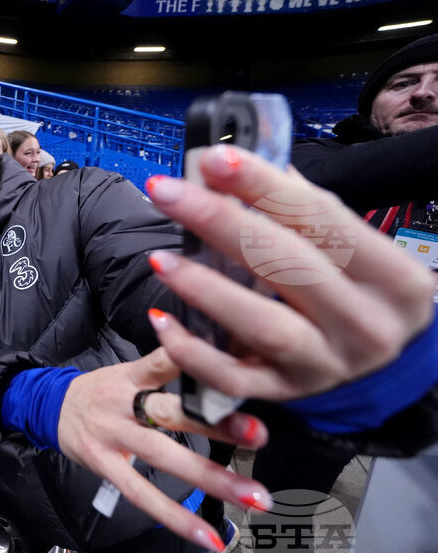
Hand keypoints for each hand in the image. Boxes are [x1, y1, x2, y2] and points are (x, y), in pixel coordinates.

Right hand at [57, 347, 270, 552]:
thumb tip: (215, 366)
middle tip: (257, 434)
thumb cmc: (101, 390)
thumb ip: (166, 370)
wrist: (50, 407)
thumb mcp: (128, 371)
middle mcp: (123, 403)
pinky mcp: (105, 465)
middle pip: (171, 412)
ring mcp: (113, 435)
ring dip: (210, 477)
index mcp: (132, 375)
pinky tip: (206, 534)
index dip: (193, 361)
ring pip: (164, 456)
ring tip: (251, 495)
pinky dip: (176, 517)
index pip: (164, 362)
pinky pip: (142, 494)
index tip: (232, 367)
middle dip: (216, 424)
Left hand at [145, 145, 434, 399]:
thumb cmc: (356, 293)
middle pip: (287, 265)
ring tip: (160, 257)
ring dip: (206, 288)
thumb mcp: (353, 252)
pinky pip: (233, 379)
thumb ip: (302, 210)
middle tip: (168, 191)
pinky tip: (162, 321)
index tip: (215, 158)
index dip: (265, 185)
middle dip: (220, 221)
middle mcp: (365, 325)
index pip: (322, 220)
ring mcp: (326, 366)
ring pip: (262, 326)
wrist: (384, 369)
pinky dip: (193, 352)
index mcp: (393, 279)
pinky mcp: (286, 394)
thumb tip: (236, 165)